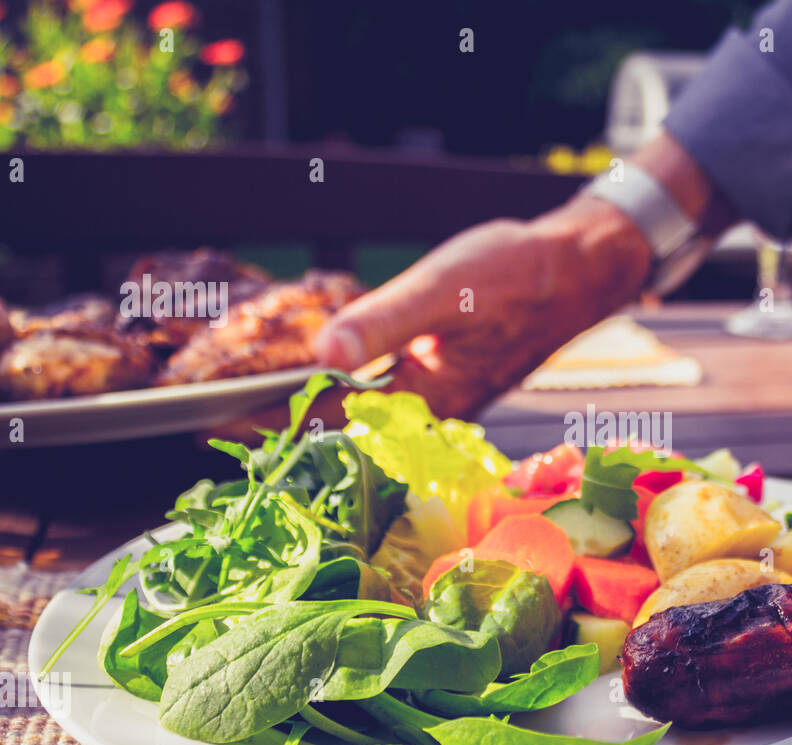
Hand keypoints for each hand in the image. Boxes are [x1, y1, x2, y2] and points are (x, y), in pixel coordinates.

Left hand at [207, 133, 731, 441]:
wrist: (579, 270)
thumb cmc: (516, 273)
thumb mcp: (442, 290)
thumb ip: (382, 322)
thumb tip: (323, 350)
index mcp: (428, 397)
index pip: (331, 417)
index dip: (269, 418)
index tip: (212, 419)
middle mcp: (434, 410)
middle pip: (345, 427)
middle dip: (284, 424)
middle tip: (219, 420)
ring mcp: (445, 398)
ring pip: (365, 415)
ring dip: (314, 411)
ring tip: (259, 407)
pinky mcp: (451, 379)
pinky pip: (387, 398)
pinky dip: (347, 392)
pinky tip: (328, 380)